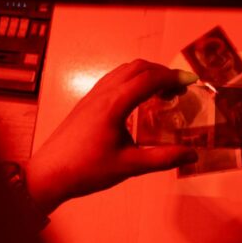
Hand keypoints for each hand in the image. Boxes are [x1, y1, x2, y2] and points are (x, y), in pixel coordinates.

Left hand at [26, 60, 199, 213]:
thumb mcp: (130, 166)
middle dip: (162, 72)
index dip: (173, 77)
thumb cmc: (87, 171)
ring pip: (124, 71)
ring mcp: (92, 96)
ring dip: (146, 74)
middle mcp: (103, 93)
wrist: (49, 175)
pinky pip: (113, 79)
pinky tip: (138, 100)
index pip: (149, 79)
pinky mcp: (86, 102)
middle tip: (180, 88)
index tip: (191, 82)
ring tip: (162, 92)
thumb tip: (192, 154)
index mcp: (114, 104)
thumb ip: (163, 158)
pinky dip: (132, 80)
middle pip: (137, 67)